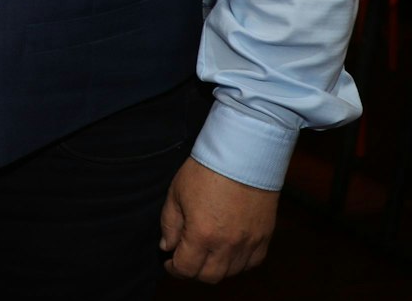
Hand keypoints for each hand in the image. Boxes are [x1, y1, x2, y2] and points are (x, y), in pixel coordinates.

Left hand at [158, 157, 277, 282]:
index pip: (186, 269)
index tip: (169, 261)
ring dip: (215, 267)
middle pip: (209, 276)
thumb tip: (167, 246)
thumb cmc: (207, 171)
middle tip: (186, 258)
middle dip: (193, 271)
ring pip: (231, 272)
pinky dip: (238, 262)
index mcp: (202, 235)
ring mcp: (249, 243)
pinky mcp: (265, 237)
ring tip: (206, 252)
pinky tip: (228, 250)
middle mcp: (228, 245)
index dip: (174, 268)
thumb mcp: (176, 194)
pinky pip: (252, 263)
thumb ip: (169, 224)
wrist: (243, 156)